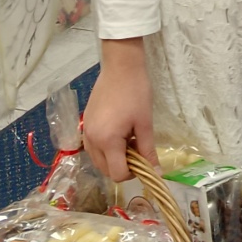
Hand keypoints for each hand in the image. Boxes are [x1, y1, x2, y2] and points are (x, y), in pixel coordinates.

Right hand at [83, 39, 155, 183]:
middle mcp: (92, 140)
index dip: (132, 173)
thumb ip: (148, 151)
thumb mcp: (145, 123)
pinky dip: (104, 150)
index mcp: (107, 141)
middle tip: (137, 148)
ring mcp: (86, 132)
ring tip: (128, 140)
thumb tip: (156, 172)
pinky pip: (92, 148)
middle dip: (122, 166)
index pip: (117, 174)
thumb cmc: (136, 93)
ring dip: (112, 159)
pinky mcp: (85, 124)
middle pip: (106, 170)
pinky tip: (117, 134)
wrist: (120, 67)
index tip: (143, 160)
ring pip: (97, 161)